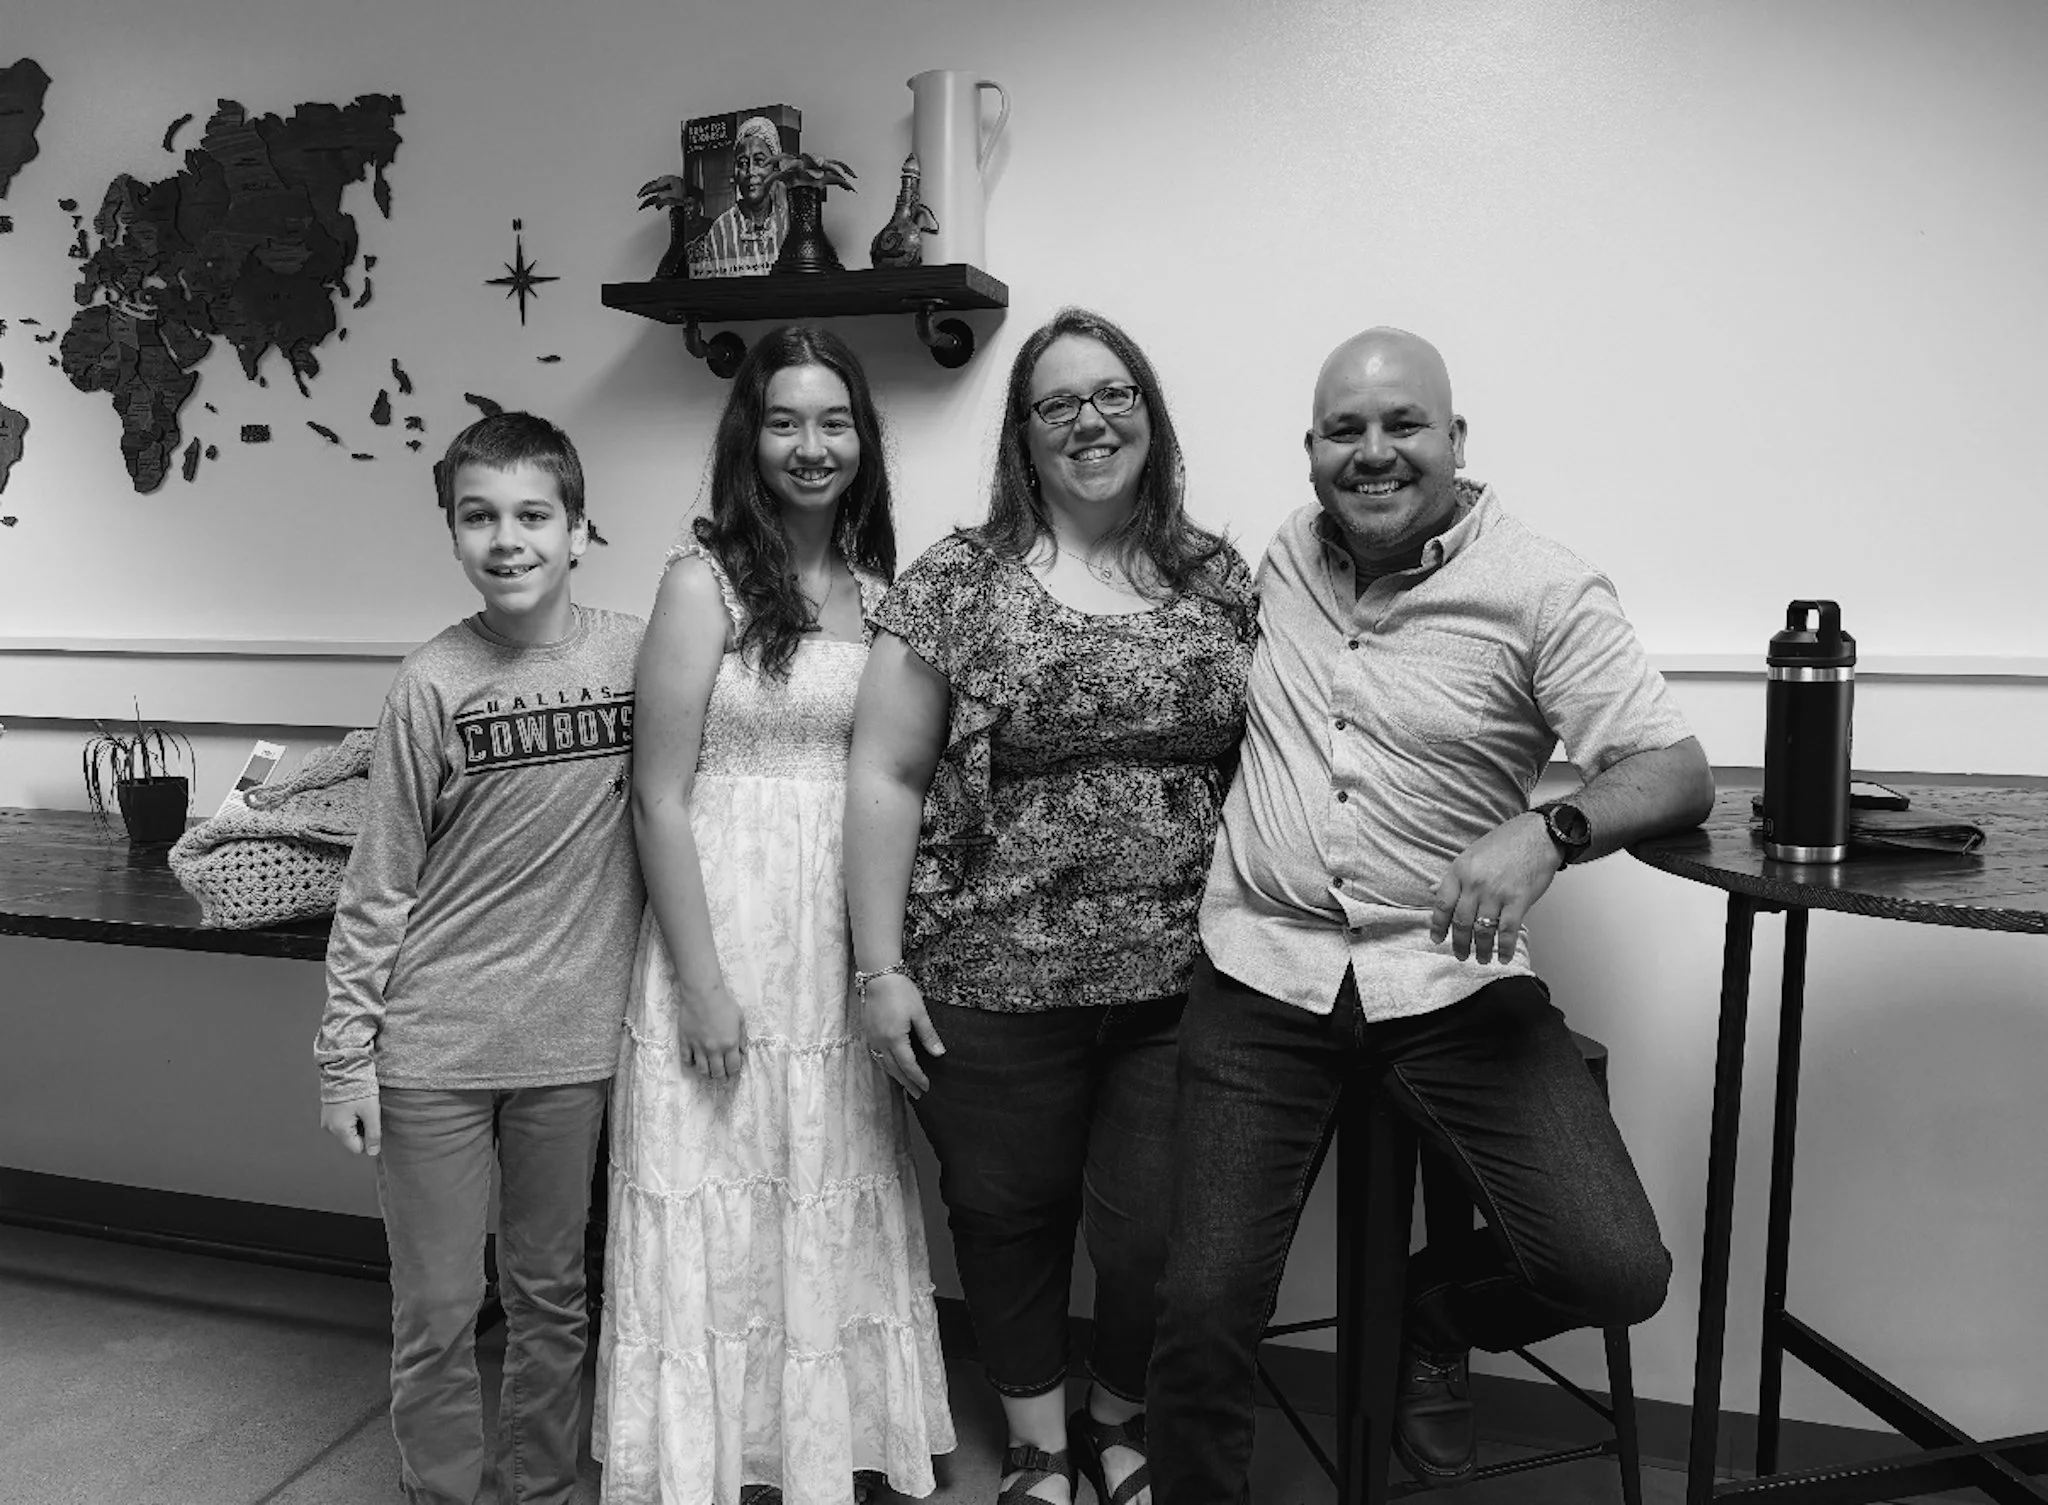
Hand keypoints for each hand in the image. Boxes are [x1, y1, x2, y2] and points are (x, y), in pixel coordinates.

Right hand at [322, 1092, 381, 1156]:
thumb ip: (373, 1134)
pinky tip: (353, 1103)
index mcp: (339, 1130)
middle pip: (351, 1139)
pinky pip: (341, 1120)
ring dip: (356, 1122)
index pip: (357, 1148)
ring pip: (347, 1129)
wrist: (344, 1068)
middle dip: (362, 1129)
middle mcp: (329, 1127)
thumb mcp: (371, 1112)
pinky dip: (349, 1115)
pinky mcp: (327, 1111)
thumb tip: (373, 1153)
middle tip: (367, 1112)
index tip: (373, 1123)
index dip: (369, 1139)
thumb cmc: (359, 1090)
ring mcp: (326, 1119)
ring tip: (360, 1106)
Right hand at [677, 983, 748, 1080]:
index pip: (733, 1067)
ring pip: (702, 1070)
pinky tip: (694, 1061)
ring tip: (709, 1072)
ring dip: (707, 1074)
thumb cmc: (724, 1003)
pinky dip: (691, 1064)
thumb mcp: (740, 1019)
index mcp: (730, 1044)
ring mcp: (698, 1047)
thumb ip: (742, 1037)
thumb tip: (743, 1052)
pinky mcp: (685, 1042)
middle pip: (717, 1072)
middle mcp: (714, 1049)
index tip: (733, 1072)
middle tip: (722, 1076)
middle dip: (721, 1077)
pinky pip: (686, 1060)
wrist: (702, 993)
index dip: (734, 1072)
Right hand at [862, 972, 944, 1098]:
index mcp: (895, 1039)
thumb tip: (939, 1054)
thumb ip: (928, 1035)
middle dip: (907, 1083)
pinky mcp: (868, 1032)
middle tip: (918, 1095)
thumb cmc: (900, 991)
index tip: (927, 1087)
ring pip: (883, 1063)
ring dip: (895, 1076)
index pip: (908, 1066)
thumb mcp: (919, 1013)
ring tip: (906, 1085)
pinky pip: (877, 1055)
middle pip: (894, 1069)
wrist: (878, 976)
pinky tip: (891, 1066)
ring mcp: (872, 1038)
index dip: (918, 1078)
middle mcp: (881, 1042)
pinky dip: (886, 1065)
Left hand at [1428, 812, 1559, 964]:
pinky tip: (1502, 957)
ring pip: (1482, 930)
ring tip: (1481, 959)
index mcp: (1460, 871)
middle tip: (1460, 955)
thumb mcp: (1471, 854)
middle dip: (1459, 943)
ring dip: (1481, 949)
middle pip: (1461, 922)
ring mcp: (1496, 892)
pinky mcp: (1518, 900)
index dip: (1438, 926)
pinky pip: (1507, 931)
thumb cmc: (1506, 842)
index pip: (1442, 904)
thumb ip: (1453, 876)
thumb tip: (1432, 890)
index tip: (1437, 939)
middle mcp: (1475, 883)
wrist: (1538, 834)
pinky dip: (1504, 948)